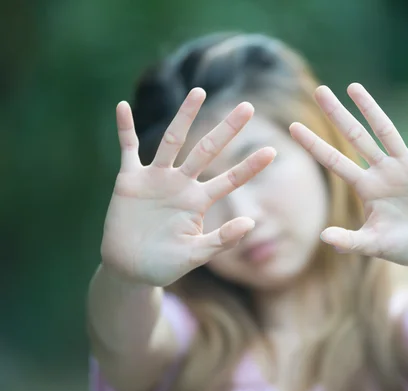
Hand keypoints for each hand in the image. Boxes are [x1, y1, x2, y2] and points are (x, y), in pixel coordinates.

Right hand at [101, 88, 275, 285]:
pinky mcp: (129, 181)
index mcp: (199, 202)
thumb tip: (250, 223)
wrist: (130, 269)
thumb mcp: (196, 255)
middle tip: (248, 106)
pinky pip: (128, 149)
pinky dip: (124, 129)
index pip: (230, 180)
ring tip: (199, 92)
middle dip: (227, 130)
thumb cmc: (165, 264)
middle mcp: (181, 184)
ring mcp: (156, 179)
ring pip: (172, 141)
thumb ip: (221, 241)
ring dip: (184, 116)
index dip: (250, 167)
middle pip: (207, 150)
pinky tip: (122, 107)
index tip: (273, 151)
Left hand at [290, 84, 407, 268]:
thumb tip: (324, 238)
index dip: (315, 144)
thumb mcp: (377, 245)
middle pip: (357, 137)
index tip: (292, 126)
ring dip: (371, 109)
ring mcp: (407, 166)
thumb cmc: (404, 247)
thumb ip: (352, 241)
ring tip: (353, 87)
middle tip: (319, 90)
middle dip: (338, 115)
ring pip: (386, 131)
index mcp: (367, 188)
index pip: (335, 161)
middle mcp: (383, 172)